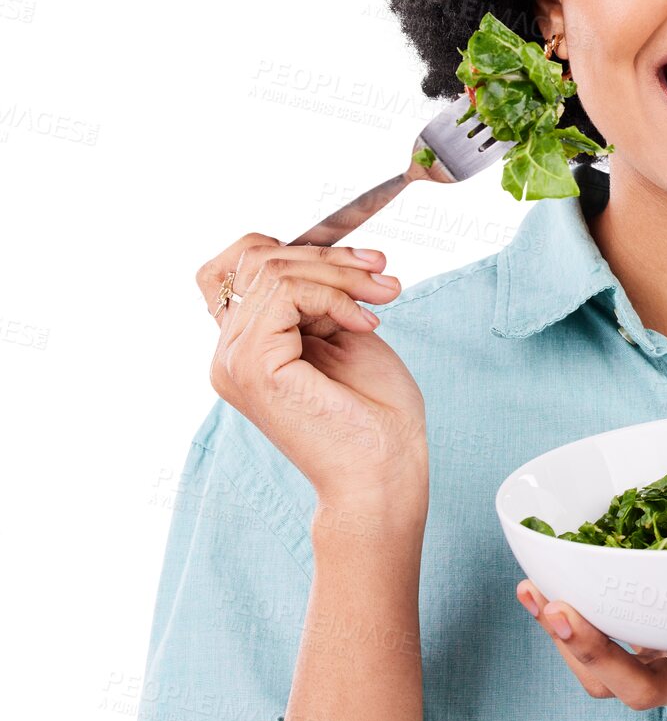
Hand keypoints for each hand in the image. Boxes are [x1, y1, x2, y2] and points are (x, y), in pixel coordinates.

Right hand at [196, 234, 428, 520]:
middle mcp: (227, 353)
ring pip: (273, 269)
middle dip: (332, 256)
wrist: (382, 474)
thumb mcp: (344, 334)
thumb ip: (316, 297)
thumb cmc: (374, 415)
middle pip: (258, 258)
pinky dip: (334, 295)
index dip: (291, 247)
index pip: (237, 265)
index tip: (357, 261)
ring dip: (341, 273)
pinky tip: (366, 323)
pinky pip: (285, 293)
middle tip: (383, 275)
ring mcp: (234, 360)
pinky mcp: (252, 366)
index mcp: (245, 346)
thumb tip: (317, 250)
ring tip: (385, 296)